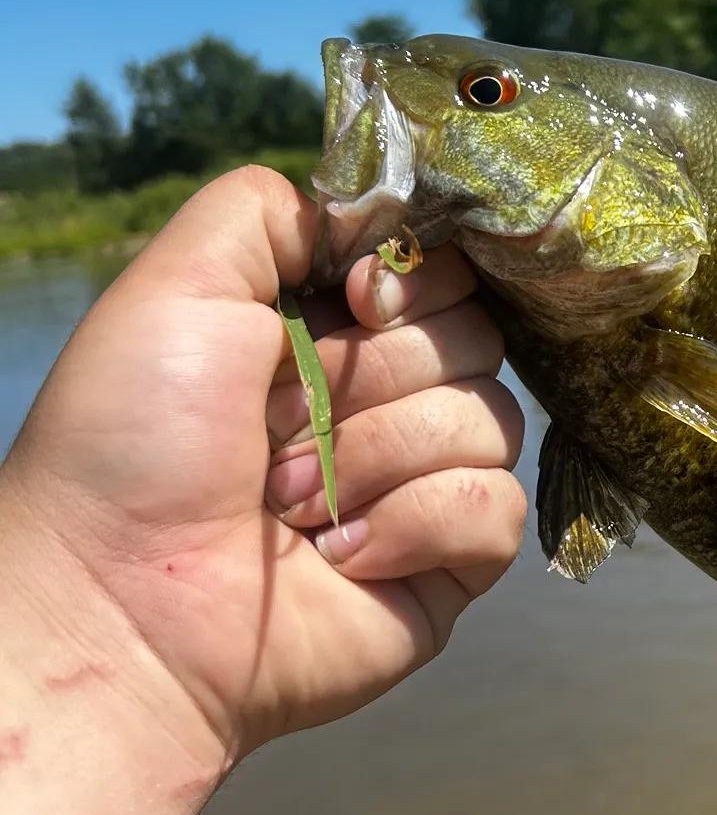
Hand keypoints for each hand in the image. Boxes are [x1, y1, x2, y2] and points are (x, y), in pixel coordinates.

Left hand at [0, 165, 525, 770]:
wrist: (124, 606)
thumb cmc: (133, 443)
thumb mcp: (178, 283)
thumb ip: (269, 208)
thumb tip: (368, 219)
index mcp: (333, 333)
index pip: (445, 273)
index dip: (415, 281)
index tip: (356, 301)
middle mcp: (387, 402)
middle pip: (477, 339)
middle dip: (375, 376)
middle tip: (283, 421)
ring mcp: (425, 484)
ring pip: (493, 420)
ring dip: (375, 457)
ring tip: (288, 505)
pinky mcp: (452, 563)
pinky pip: (495, 507)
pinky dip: (415, 523)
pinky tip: (342, 554)